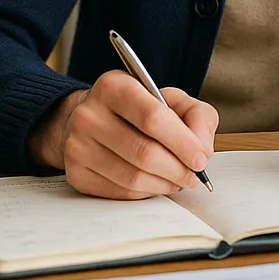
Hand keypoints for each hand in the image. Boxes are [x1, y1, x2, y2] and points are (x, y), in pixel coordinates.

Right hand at [27, 71, 217, 198]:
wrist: (93, 120)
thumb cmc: (138, 110)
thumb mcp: (171, 99)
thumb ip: (197, 116)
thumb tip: (202, 148)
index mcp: (113, 86)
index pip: (152, 117)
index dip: (182, 142)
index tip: (201, 158)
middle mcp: (89, 114)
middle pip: (144, 153)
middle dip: (178, 169)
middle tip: (194, 175)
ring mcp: (78, 146)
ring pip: (133, 178)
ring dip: (164, 184)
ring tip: (177, 179)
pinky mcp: (76, 174)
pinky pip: (120, 193)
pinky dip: (145, 192)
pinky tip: (154, 182)